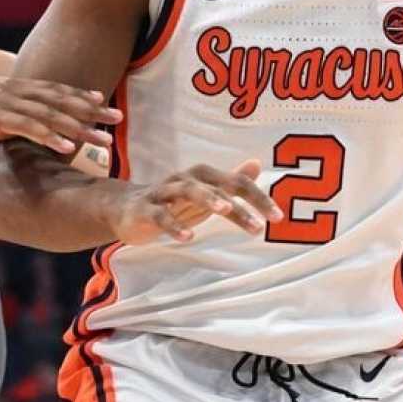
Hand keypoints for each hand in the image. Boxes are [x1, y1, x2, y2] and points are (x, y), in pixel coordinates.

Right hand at [0, 74, 122, 149]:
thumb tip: (7, 125)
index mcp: (10, 87)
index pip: (52, 90)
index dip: (78, 95)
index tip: (101, 100)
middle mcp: (12, 91)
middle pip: (60, 100)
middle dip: (91, 110)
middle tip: (119, 117)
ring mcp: (3, 103)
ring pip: (50, 114)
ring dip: (80, 127)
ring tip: (103, 139)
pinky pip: (27, 127)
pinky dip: (49, 137)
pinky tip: (68, 148)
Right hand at [107, 160, 282, 244]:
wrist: (124, 208)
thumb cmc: (173, 202)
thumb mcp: (205, 193)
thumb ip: (230, 181)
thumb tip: (257, 164)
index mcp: (203, 176)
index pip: (236, 182)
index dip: (258, 198)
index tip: (277, 217)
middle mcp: (186, 179)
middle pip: (216, 186)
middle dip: (240, 204)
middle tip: (260, 224)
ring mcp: (164, 193)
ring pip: (188, 191)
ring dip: (208, 199)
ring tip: (225, 210)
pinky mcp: (146, 210)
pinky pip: (161, 216)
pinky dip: (174, 225)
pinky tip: (188, 236)